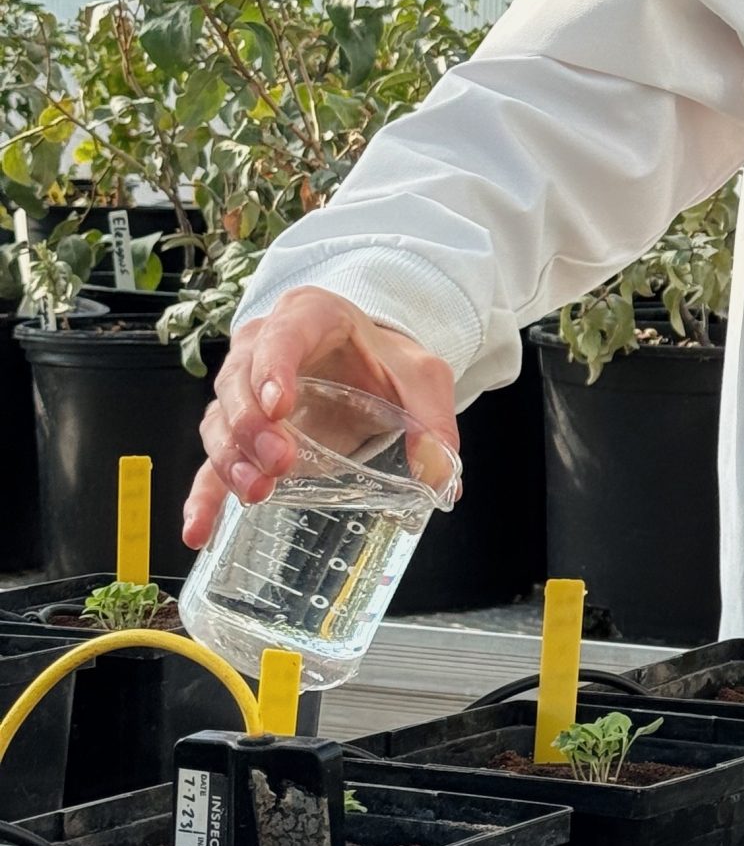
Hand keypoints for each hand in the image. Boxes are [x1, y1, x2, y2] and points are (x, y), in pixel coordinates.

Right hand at [185, 288, 459, 547]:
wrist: (369, 363)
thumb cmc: (386, 361)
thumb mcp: (422, 379)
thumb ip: (434, 422)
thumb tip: (442, 478)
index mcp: (309, 316)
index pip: (283, 335)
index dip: (274, 369)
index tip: (280, 406)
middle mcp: (262, 346)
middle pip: (239, 381)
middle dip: (252, 424)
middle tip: (280, 461)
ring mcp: (245, 391)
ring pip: (219, 420)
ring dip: (231, 458)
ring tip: (258, 491)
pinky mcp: (240, 433)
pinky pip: (211, 461)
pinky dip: (204, 495)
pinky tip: (199, 529)